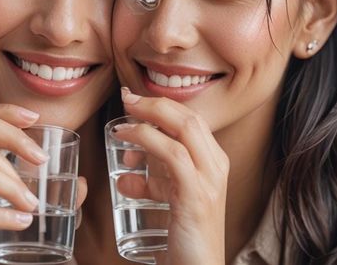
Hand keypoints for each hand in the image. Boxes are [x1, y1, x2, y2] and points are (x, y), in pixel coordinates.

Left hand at [117, 88, 226, 264]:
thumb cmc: (184, 236)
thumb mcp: (171, 198)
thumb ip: (156, 179)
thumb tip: (128, 165)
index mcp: (214, 163)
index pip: (192, 119)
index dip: (161, 104)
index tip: (133, 101)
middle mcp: (216, 167)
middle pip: (189, 117)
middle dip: (154, 103)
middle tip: (125, 101)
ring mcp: (209, 181)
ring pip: (182, 131)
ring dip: (147, 120)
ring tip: (119, 128)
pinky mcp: (196, 198)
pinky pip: (173, 157)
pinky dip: (148, 144)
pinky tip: (125, 155)